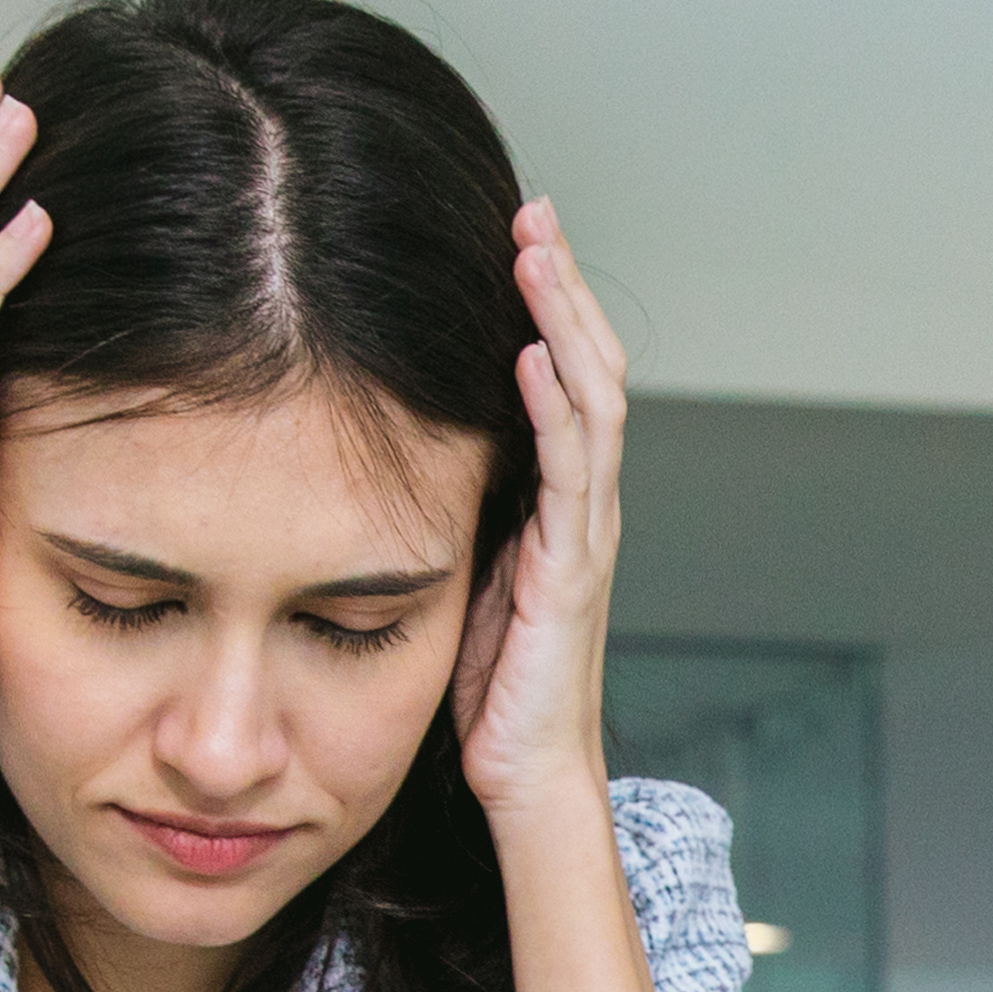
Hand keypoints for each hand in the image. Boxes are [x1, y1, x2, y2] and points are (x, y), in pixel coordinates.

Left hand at [451, 198, 626, 826]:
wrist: (528, 779)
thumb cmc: (491, 692)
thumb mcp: (462, 574)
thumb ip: (456, 508)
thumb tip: (400, 446)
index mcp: (560, 503)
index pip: (565, 379)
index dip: (548, 305)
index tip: (516, 237)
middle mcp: (585, 507)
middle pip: (589, 368)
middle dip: (562, 287)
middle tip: (534, 211)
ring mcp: (585, 536)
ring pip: (591, 402)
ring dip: (563, 321)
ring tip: (536, 253)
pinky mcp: (571, 573)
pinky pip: (572, 473)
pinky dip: (556, 407)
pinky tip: (530, 355)